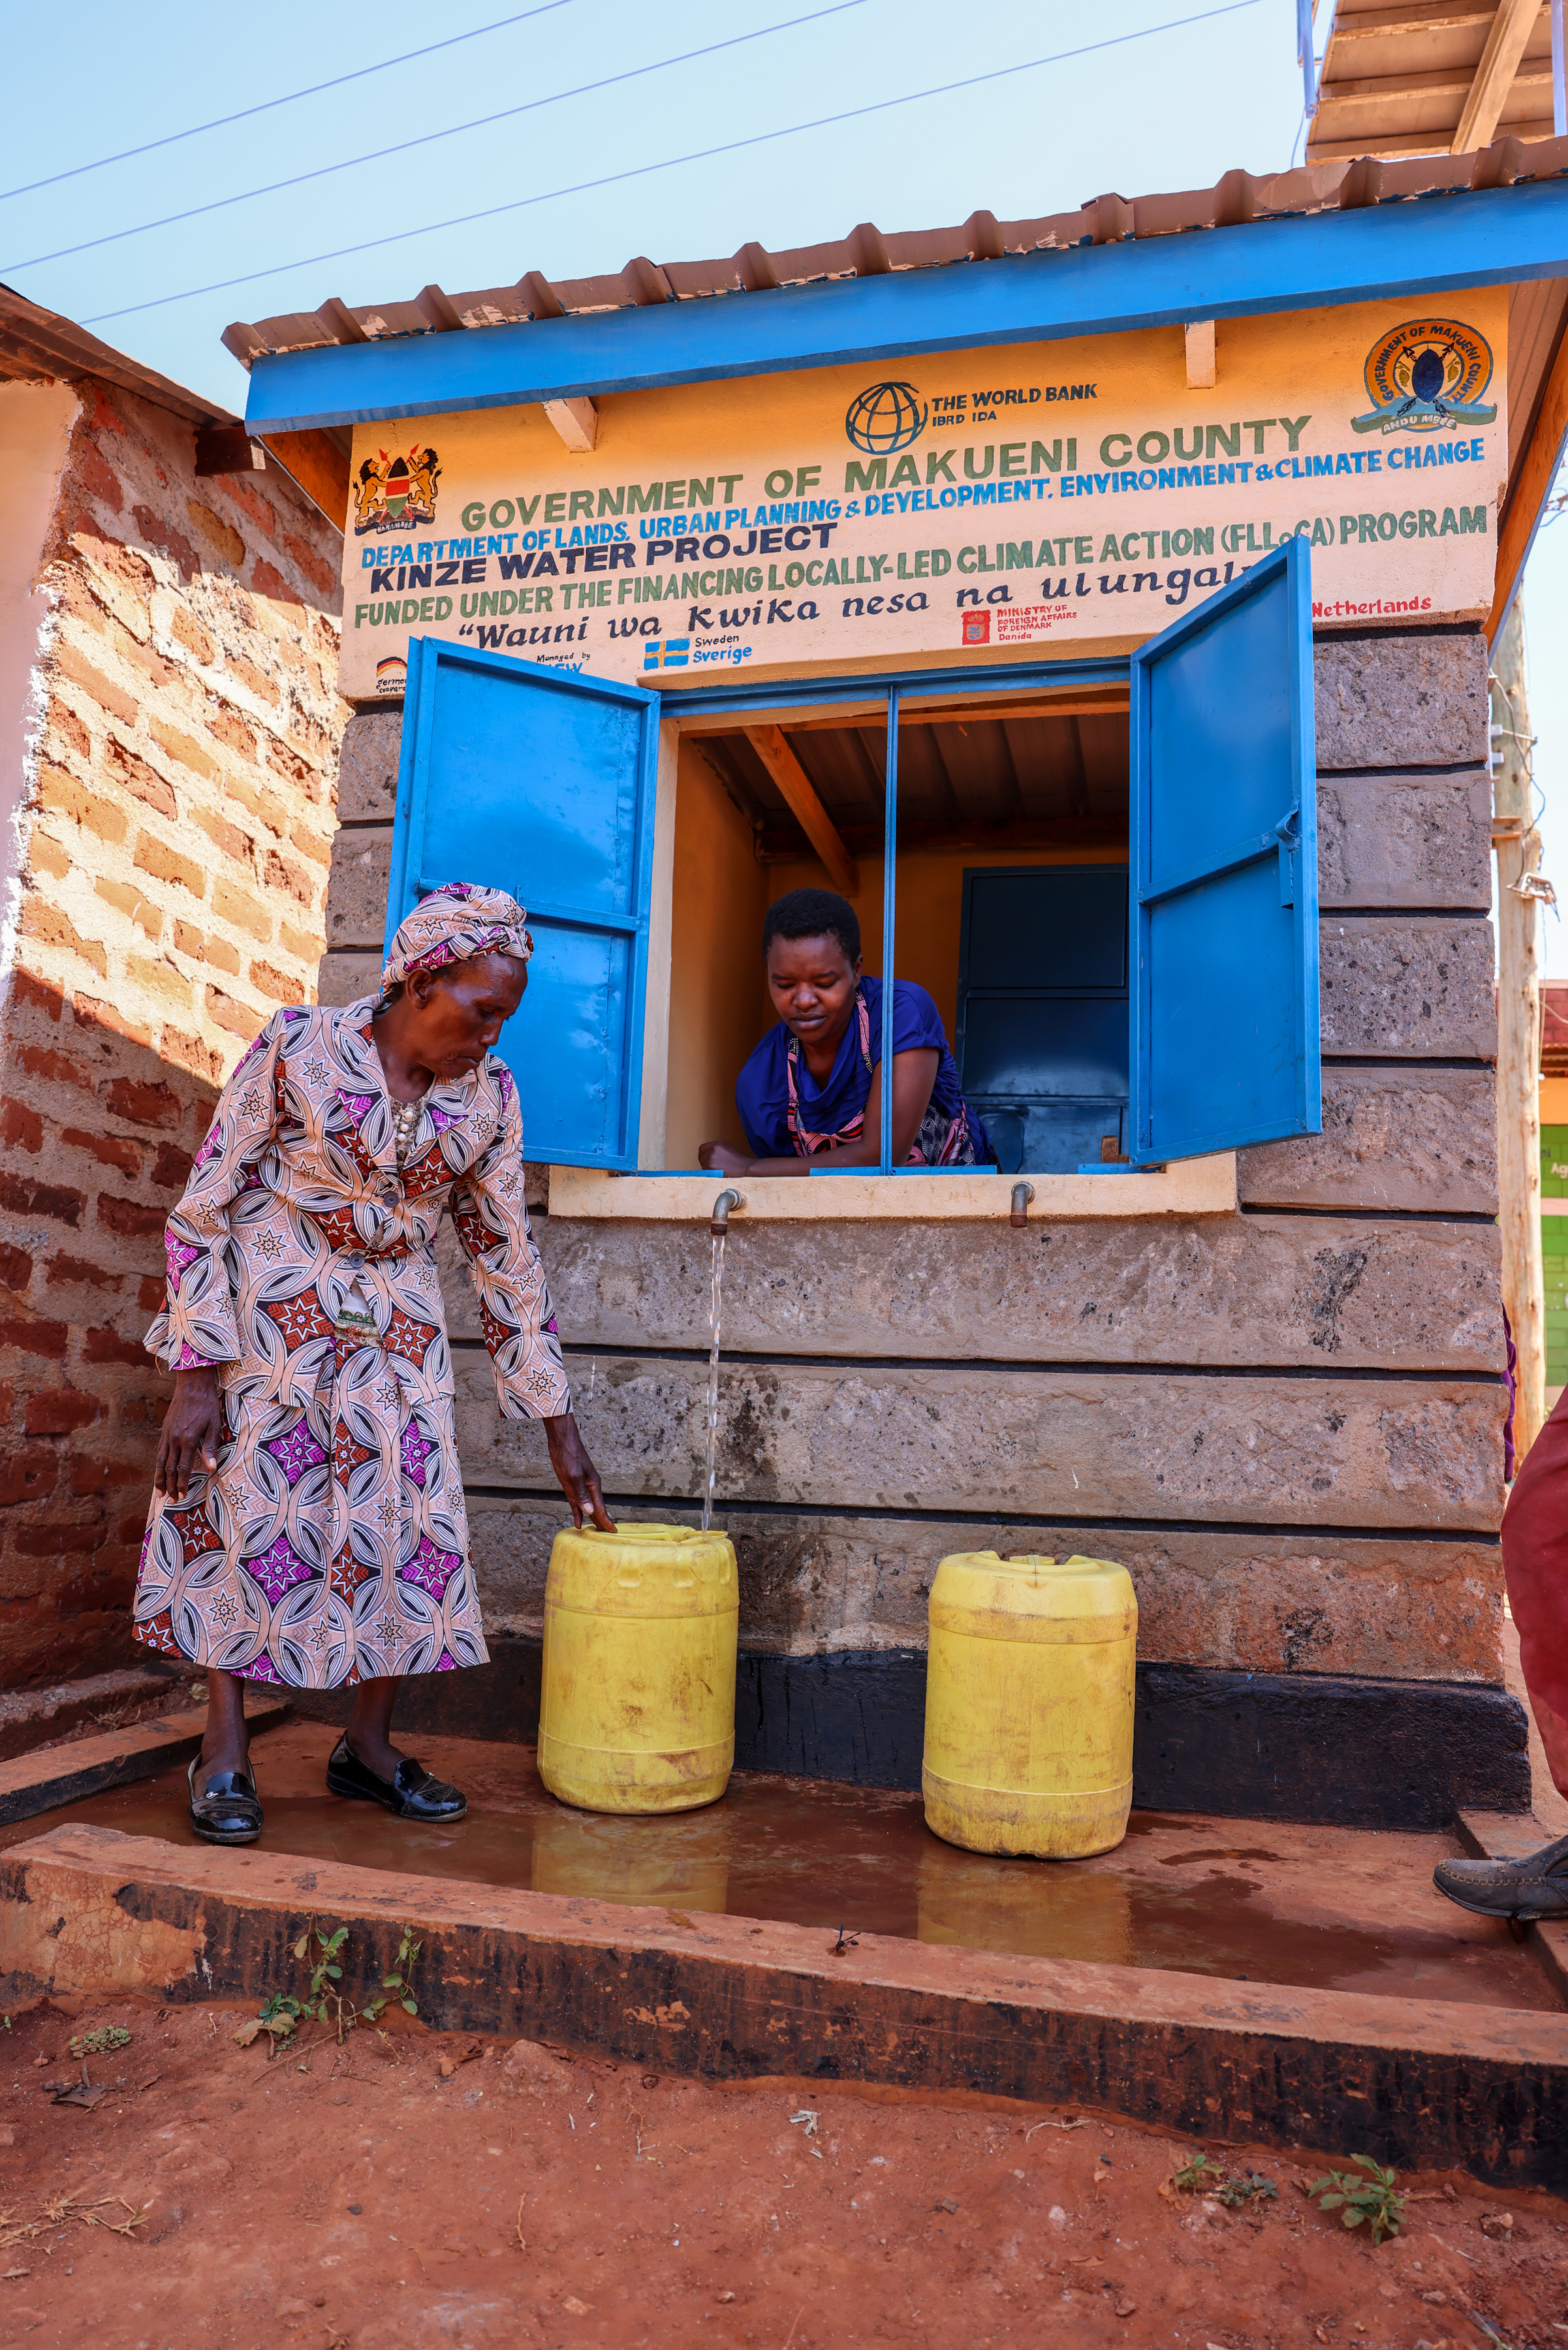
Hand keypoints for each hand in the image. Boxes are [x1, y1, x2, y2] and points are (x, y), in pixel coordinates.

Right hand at [154, 1367, 221, 1499]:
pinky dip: (158, 1464)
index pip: (182, 1468)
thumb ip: (211, 1447)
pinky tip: (159, 1470)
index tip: (181, 1496)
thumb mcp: (215, 1425)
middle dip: (169, 1485)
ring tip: (158, 1492)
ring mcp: (167, 1434)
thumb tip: (212, 1467)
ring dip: (159, 1478)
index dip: (181, 1483)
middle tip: (170, 1500)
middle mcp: (174, 1439)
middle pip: (169, 1468)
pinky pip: (159, 1451)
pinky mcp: (165, 1429)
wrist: (193, 1385)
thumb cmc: (208, 1405)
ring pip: (160, 1461)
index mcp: (188, 1439)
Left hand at [544, 1411, 615, 1530]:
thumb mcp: (574, 1475)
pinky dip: (577, 1514)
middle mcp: (588, 1488)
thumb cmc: (570, 1455)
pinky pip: (576, 1504)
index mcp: (593, 1485)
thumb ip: (581, 1494)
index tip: (612, 1532)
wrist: (561, 1442)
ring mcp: (580, 1488)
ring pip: (586, 1508)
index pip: (600, 1508)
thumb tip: (589, 1511)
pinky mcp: (570, 1487)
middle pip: (596, 1509)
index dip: (606, 1520)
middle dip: (601, 1522)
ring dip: (590, 1520)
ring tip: (594, 1532)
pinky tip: (578, 1523)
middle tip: (606, 1538)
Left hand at [698, 1140, 750, 1173]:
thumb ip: (717, 1151)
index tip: (706, 1161)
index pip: (702, 1149)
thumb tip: (707, 1158)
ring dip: (709, 1171)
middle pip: (702, 1158)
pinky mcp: (710, 1166)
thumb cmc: (740, 1164)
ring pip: (704, 1167)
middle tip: (716, 1169)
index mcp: (718, 1143)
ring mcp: (711, 1157)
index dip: (703, 1156)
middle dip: (706, 1164)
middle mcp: (713, 1148)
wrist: (746, 1169)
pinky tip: (720, 1175)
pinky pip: (705, 1173)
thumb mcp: (728, 1150)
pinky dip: (710, 1175)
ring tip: (721, 1172)